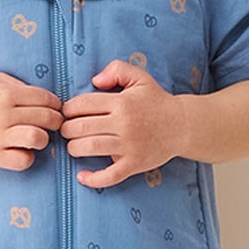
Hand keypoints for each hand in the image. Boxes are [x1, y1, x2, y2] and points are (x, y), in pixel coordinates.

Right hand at [0, 72, 62, 170]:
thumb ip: (20, 85)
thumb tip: (47, 98)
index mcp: (5, 93)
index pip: (46, 99)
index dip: (56, 105)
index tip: (56, 109)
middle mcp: (3, 114)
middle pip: (46, 118)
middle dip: (55, 121)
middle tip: (52, 124)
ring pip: (38, 138)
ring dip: (44, 139)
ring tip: (38, 138)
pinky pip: (23, 161)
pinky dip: (28, 157)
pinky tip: (22, 151)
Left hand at [60, 60, 179, 188]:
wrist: (182, 125)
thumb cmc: (156, 101)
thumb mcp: (139, 77)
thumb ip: (116, 70)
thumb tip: (94, 81)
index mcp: (121, 103)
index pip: (82, 105)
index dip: (68, 109)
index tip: (67, 113)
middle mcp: (123, 124)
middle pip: (80, 127)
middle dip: (67, 129)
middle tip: (67, 130)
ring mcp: (129, 146)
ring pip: (89, 148)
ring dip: (74, 148)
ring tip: (74, 146)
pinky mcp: (134, 164)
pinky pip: (109, 176)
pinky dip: (93, 179)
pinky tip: (82, 176)